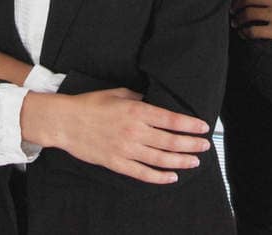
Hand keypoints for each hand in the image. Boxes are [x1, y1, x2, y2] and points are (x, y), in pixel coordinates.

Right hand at [23, 88, 209, 184]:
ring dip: (180, 161)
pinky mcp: (116, 163)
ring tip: (194, 161)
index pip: (170, 119)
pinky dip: (158, 177)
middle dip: (191, 144)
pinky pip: (142, 173)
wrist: (66, 122)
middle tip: (205, 146)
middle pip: (170, 141)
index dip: (189, 125)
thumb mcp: (118, 93)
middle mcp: (134, 131)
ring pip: (160, 159)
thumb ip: (139, 98)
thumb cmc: (91, 104)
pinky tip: (171, 177)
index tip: (203, 127)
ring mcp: (125, 149)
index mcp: (136, 111)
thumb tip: (156, 102)